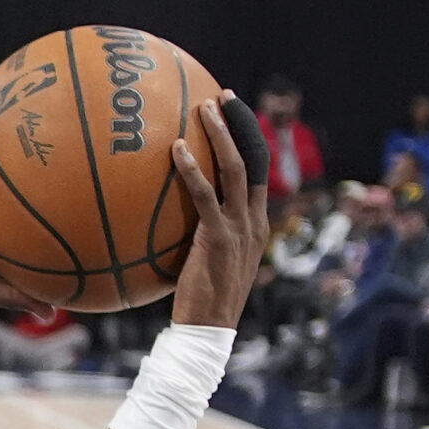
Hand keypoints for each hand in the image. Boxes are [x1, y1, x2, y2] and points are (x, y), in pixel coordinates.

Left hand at [167, 94, 270, 328]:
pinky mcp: (217, 238)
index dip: (249, 141)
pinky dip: (193, 169)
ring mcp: (239, 228)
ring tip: (204, 107)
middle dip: (241, 125)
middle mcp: (254, 221)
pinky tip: (175, 150)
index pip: (259, 172)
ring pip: (237, 169)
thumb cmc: (199, 301)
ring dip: (221, 135)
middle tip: (223, 98)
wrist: (208, 330)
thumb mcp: (205, 262)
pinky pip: (205, 196)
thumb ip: (199, 236)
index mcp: (255, 224)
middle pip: (255, 160)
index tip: (234, 116)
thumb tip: (169, 218)